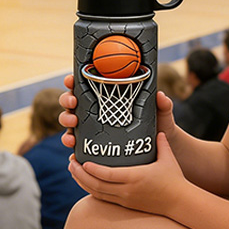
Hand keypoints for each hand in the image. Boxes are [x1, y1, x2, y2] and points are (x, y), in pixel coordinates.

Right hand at [59, 74, 178, 149]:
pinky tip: (72, 146)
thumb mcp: (160, 114)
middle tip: (73, 102)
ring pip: (70, 120)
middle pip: (72, 101)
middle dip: (66, 100)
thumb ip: (163, 105)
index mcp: (108, 97)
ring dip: (65, 120)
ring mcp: (92, 127)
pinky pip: (76, 143)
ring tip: (72, 123)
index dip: (73, 81)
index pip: (85, 85)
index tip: (71, 79)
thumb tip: (161, 95)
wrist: (158, 149)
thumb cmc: (157, 125)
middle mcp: (96, 110)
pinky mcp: (92, 144)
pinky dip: (70, 143)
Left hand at [68, 132, 186, 215]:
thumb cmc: (174, 179)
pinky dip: (92, 190)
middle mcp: (127, 191)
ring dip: (83, 183)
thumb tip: (157, 129)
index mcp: (135, 177)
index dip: (92, 169)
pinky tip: (86, 182)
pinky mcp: (126, 205)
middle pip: (97, 185)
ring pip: (98, 193)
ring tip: (73, 171)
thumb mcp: (167, 157)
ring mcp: (125, 200)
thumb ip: (160, 142)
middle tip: (71, 163)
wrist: (180, 203)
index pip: (107, 175)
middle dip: (81, 174)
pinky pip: (104, 199)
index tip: (82, 161)